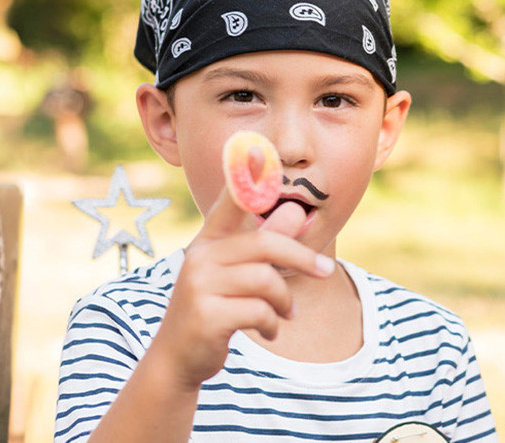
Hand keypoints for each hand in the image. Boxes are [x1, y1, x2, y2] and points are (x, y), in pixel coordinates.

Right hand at [148, 185, 335, 389]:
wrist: (179, 356)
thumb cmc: (216, 308)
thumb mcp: (241, 274)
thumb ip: (266, 244)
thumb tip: (296, 211)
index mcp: (209, 241)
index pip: (229, 201)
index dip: (244, 176)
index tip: (258, 148)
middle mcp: (200, 256)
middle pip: (265, 244)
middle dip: (301, 258)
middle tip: (325, 271)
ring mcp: (199, 285)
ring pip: (266, 281)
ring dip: (285, 301)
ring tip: (284, 314)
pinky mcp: (205, 315)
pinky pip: (259, 312)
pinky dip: (272, 324)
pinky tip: (270, 331)